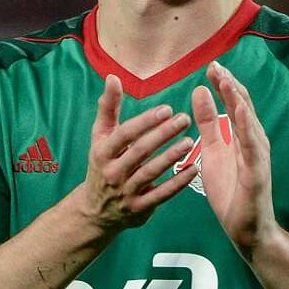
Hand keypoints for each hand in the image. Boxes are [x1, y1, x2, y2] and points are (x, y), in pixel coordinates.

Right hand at [71, 74, 198, 232]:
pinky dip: (178, 183)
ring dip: (172, 156)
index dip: (145, 122)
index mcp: (102, 152)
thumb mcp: (100, 137)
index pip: (124, 134)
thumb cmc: (102, 164)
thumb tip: (113, 77)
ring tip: (191, 140)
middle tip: (185, 118)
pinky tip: (194, 169)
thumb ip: (108, 107)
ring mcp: (125, 193)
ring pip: (151, 173)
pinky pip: (161, 195)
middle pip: (140, 151)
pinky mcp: (139, 209)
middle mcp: (112, 173)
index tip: (167, 109)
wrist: (95, 211)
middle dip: (163, 134)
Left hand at [192, 61, 279, 254]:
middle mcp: (254, 141)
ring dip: (237, 100)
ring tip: (226, 81)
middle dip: (230, 85)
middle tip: (215, 65)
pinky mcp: (257, 172)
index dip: (224, 84)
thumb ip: (208, 122)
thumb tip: (201, 91)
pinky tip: (238, 111)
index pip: (234, 103)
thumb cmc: (231, 190)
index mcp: (242, 135)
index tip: (210, 66)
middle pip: (243, 107)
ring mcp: (257, 156)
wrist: (246, 228)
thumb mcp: (212, 150)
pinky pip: (251, 146)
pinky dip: (245, 127)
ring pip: (248, 122)